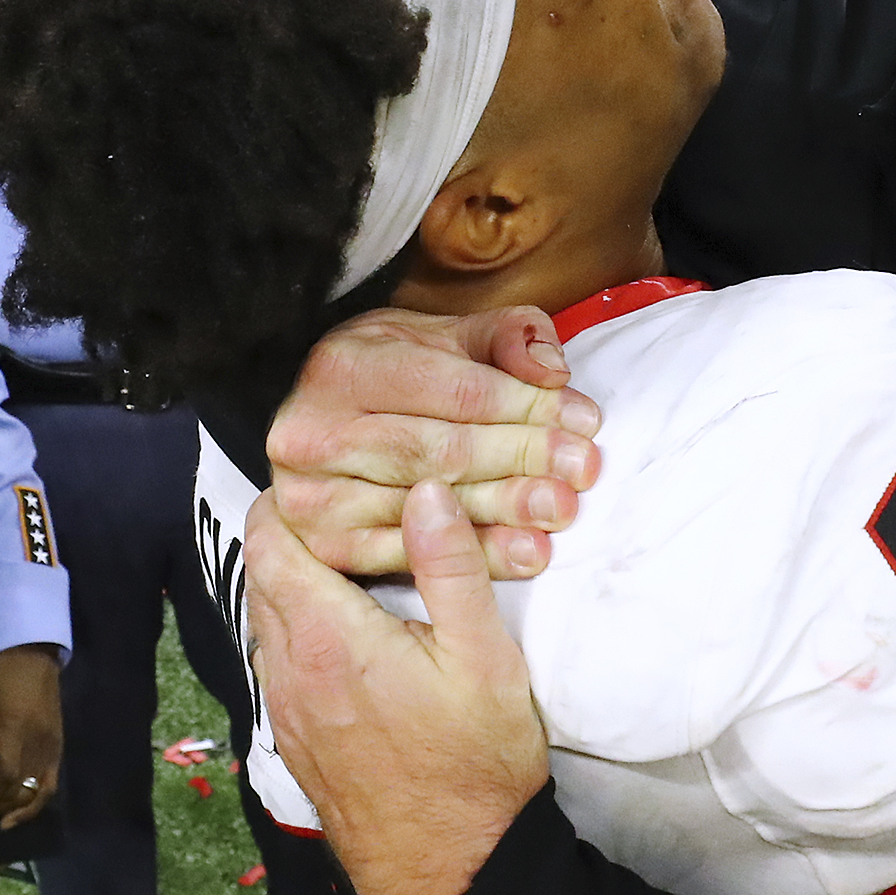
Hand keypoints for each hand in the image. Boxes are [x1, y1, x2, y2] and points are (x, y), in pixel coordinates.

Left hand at [0, 644, 63, 825]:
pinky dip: (32, 807)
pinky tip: (12, 819)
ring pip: (32, 793)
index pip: (2, 776)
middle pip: (16, 789)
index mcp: (14, 730)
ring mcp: (50, 750)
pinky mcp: (57, 752)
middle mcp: (36, 744)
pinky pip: (49, 788)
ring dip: (7, 808)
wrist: (30, 660)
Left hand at [246, 480, 550, 894]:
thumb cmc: (475, 764)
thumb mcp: (485, 659)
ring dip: (298, 580)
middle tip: (353, 501)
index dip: (294, 497)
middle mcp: (288, 669)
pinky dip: (301, 625)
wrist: (451, 871)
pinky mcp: (296, 736)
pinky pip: (279, 657)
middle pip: (264, 574)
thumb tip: (425, 489)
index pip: (275, 541)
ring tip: (357, 556)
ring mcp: (286, 707)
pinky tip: (353, 626)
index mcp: (329, 639)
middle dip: (297, 531)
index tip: (334, 470)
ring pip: (268, 617)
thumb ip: (451, 569)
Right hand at [267, 305, 601, 576]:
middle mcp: (314, 432)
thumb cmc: (392, 377)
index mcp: (343, 367)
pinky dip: (476, 557)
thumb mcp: (441, 336)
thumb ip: (505, 336)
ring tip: (562, 508)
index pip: (457, 392)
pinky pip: (409, 557)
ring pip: (428, 508)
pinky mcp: (323, 547)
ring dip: (506, 510)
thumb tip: (552, 371)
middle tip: (582, 469)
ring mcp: (311, 494)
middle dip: (523, 459)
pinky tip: (527, 553)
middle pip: (443, 451)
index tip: (584, 421)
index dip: (528, 407)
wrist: (319, 425)